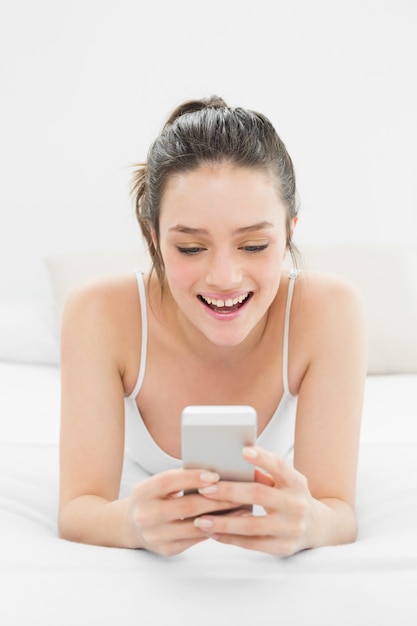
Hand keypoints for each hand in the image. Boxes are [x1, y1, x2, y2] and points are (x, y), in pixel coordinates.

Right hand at [130, 468, 243, 555]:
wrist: (132, 524)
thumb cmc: (156, 497)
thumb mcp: (159, 485)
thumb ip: (181, 479)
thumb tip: (217, 475)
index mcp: (143, 492)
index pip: (168, 482)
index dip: (192, 478)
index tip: (216, 476)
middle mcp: (145, 515)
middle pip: (186, 506)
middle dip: (216, 499)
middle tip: (239, 494)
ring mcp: (155, 535)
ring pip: (194, 526)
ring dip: (222, 518)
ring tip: (242, 510)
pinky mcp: (166, 549)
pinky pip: (195, 539)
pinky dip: (215, 529)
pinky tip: (230, 523)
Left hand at [194, 447, 314, 556]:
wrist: (316, 527)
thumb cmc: (289, 497)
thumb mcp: (284, 482)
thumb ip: (262, 475)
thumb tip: (229, 466)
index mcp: (295, 482)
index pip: (279, 466)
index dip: (262, 458)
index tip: (243, 451)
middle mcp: (296, 504)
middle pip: (259, 495)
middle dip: (228, 492)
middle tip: (204, 490)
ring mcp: (291, 528)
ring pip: (252, 525)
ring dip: (223, 522)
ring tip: (200, 519)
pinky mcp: (283, 547)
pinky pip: (252, 544)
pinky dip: (230, 538)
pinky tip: (212, 533)